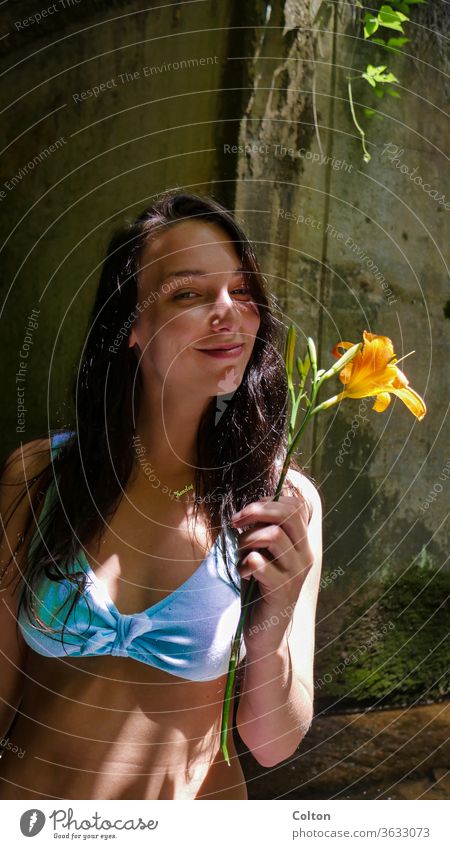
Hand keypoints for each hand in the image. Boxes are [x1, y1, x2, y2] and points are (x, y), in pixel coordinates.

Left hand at [230, 492, 313, 647]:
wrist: (265, 633)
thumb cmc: (259, 589)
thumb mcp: (263, 554)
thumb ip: (260, 532)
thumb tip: (247, 509)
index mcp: (302, 544)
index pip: (297, 506)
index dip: (269, 501)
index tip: (248, 512)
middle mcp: (305, 556)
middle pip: (288, 513)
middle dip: (256, 510)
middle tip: (236, 521)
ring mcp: (295, 573)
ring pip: (273, 536)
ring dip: (247, 540)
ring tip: (241, 554)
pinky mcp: (281, 590)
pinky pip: (259, 562)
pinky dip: (244, 563)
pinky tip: (243, 573)